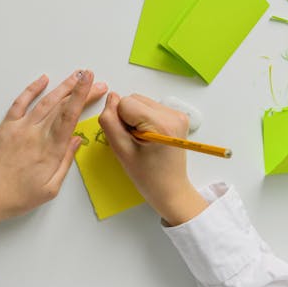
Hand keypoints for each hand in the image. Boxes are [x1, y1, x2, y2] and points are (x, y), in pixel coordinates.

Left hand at [0, 70, 106, 234]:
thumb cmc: (16, 198)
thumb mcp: (50, 189)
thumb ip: (65, 162)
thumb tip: (77, 140)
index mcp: (50, 150)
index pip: (70, 116)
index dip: (82, 96)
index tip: (93, 82)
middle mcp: (36, 134)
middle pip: (62, 106)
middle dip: (80, 90)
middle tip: (93, 80)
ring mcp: (19, 128)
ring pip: (45, 101)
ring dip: (62, 86)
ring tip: (75, 76)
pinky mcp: (6, 127)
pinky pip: (20, 102)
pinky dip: (32, 89)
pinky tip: (43, 80)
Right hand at [99, 93, 207, 225]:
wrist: (170, 189)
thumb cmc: (147, 176)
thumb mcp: (121, 150)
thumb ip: (110, 121)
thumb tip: (111, 97)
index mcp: (161, 123)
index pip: (125, 103)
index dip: (118, 120)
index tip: (127, 139)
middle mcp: (173, 114)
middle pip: (134, 99)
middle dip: (127, 118)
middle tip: (133, 141)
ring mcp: (178, 115)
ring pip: (141, 102)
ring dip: (135, 118)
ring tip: (141, 140)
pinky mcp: (178, 117)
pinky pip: (150, 108)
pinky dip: (144, 119)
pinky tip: (148, 137)